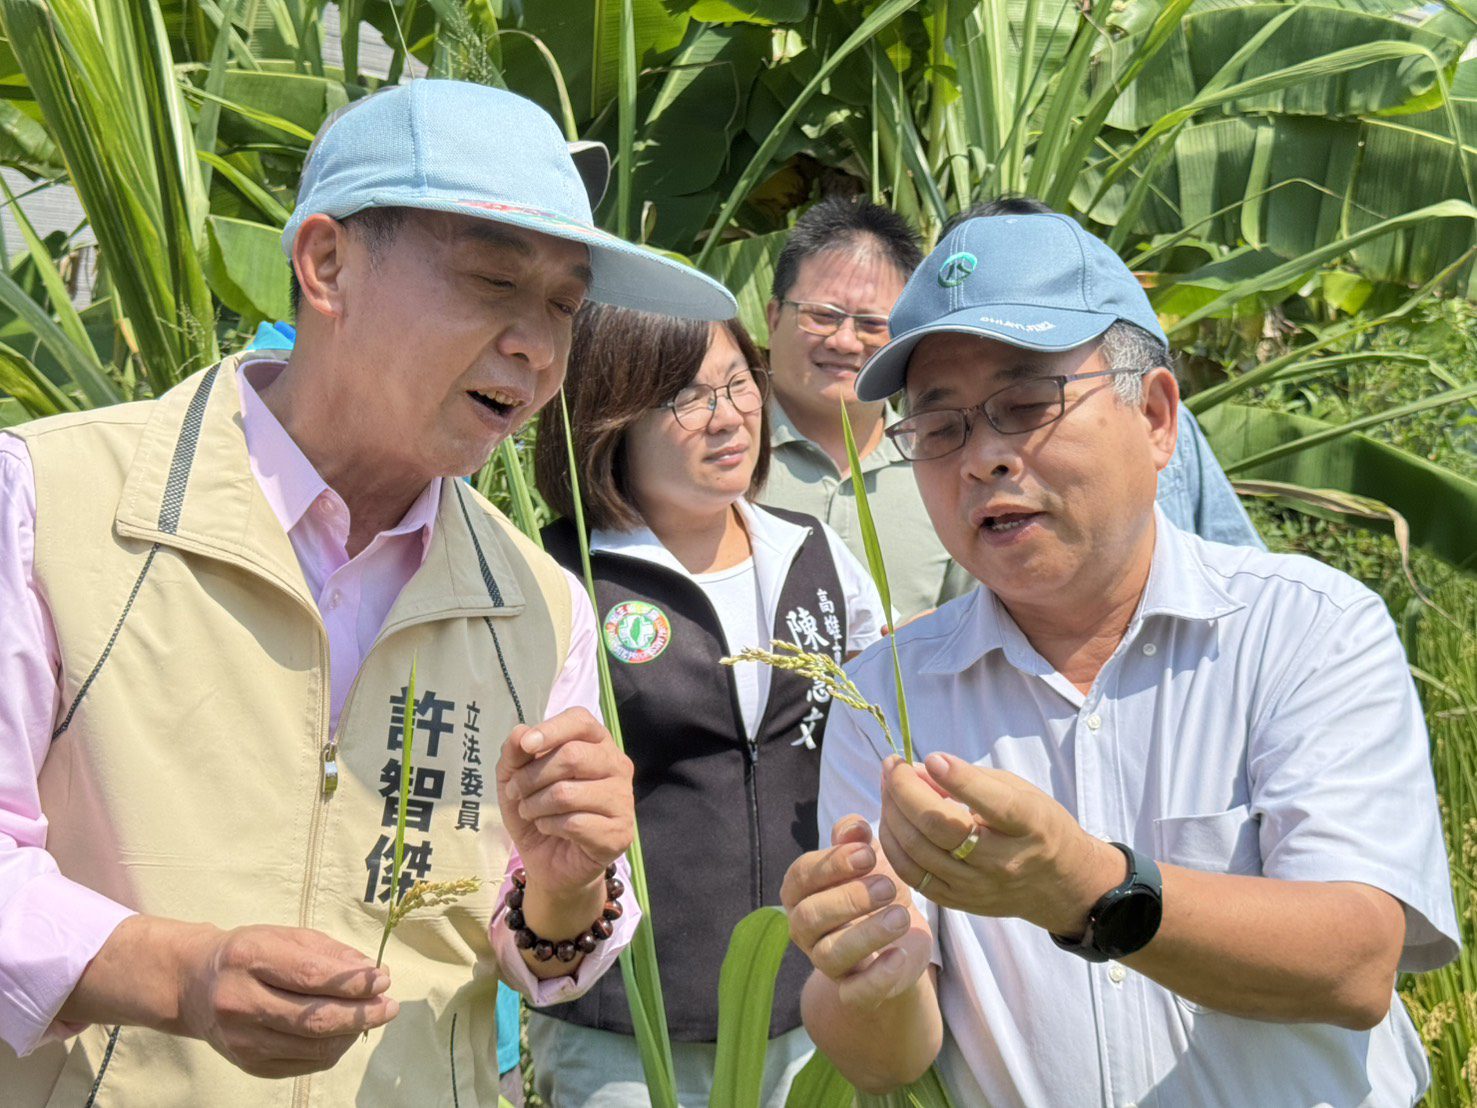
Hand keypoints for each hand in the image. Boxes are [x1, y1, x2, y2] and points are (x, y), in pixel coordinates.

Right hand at [174, 923, 397, 1077]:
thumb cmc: (249, 954)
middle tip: (389, 1007)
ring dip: (351, 1034)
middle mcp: (239, 1002)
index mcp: (248, 959)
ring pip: (312, 1048)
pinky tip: (344, 1033)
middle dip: (361, 1014)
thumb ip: (329, 953)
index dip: (353, 982)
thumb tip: (372, 972)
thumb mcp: (285, 937)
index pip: (310, 976)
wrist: (194, 986)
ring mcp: (241, 1040)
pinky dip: (332, 1050)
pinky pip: (304, 1064)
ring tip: (371, 1017)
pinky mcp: (248, 1065)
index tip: (383, 979)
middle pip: (313, 1019)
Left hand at [497, 707, 634, 900]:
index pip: (581, 721)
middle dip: (531, 777)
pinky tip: (548, 829)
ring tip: (530, 812)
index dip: (550, 730)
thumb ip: (515, 753)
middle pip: (572, 756)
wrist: (549, 862)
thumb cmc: (538, 811)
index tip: (526, 746)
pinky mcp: (619, 832)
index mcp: (597, 744)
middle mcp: (617, 766)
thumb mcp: (514, 779)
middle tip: (515, 793)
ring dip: (535, 805)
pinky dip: (549, 826)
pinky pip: (575, 823)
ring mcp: (623, 799)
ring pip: (569, 792)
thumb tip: (521, 732)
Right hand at [781, 816, 932, 1009]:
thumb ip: (856, 841)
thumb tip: (854, 828)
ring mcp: (826, 963)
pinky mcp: (853, 992)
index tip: (868, 854)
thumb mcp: (868, 860)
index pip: (802, 876)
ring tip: (901, 916)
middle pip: (811, 916)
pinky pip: (855, 993)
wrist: (900, 940)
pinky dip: (876, 978)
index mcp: (801, 892)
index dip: (832, 864)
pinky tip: (899, 956)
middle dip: (850, 899)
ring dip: (866, 934)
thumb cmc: (875, 891)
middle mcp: (805, 929)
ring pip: (830, 955)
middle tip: (888, 886)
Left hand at [879, 753, 1124, 934]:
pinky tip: (892, 820)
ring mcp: (978, 887)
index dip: (956, 778)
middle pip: (939, 827)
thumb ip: (971, 778)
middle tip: (892, 765)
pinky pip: (913, 875)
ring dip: (892, 813)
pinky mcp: (959, 902)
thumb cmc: (1037, 825)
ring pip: (917, 851)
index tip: (930, 758)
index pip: (990, 803)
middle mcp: (1002, 861)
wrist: (1060, 884)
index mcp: (1028, 824)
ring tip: (888, 787)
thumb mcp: (1019, 791)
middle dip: (904, 790)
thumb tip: (919, 769)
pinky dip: (894, 844)